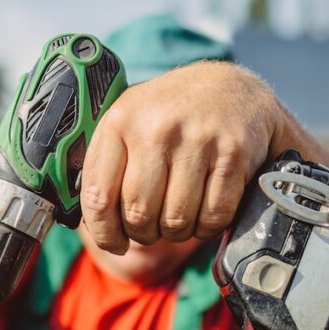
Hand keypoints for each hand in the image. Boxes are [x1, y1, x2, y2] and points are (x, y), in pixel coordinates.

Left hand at [80, 61, 290, 253]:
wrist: (232, 86)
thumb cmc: (171, 114)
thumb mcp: (130, 121)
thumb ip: (105, 164)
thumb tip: (94, 220)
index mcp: (121, 120)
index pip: (99, 197)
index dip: (105, 233)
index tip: (116, 243)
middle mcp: (157, 127)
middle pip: (139, 215)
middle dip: (145, 233)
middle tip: (153, 226)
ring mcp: (198, 139)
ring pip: (176, 221)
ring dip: (177, 231)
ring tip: (180, 215)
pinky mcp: (233, 153)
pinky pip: (213, 216)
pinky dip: (207, 226)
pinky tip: (205, 211)